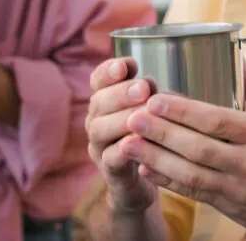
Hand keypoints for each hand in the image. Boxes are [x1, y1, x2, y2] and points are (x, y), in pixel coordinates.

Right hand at [85, 58, 155, 213]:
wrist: (142, 180)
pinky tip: (139, 142)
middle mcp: (96, 121)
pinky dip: (124, 150)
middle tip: (143, 88)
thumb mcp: (149, 108)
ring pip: (100, 129)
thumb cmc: (147, 136)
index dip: (108, 71)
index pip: (98, 79)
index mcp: (105, 101)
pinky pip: (111, 159)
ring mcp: (99, 146)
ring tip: (143, 114)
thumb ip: (146, 94)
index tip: (126, 65)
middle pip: (98, 101)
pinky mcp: (109, 171)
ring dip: (121, 119)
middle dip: (121, 93)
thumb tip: (146, 81)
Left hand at [120, 63, 245, 238]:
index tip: (155, 100)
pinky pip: (193, 194)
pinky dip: (166, 181)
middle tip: (132, 118)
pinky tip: (144, 167)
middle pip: (198, 147)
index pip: (217, 120)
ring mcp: (238, 188)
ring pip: (191, 174)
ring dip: (156, 158)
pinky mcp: (229, 207)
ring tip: (127, 144)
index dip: (183, 111)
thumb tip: (232, 51)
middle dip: (162, 133)